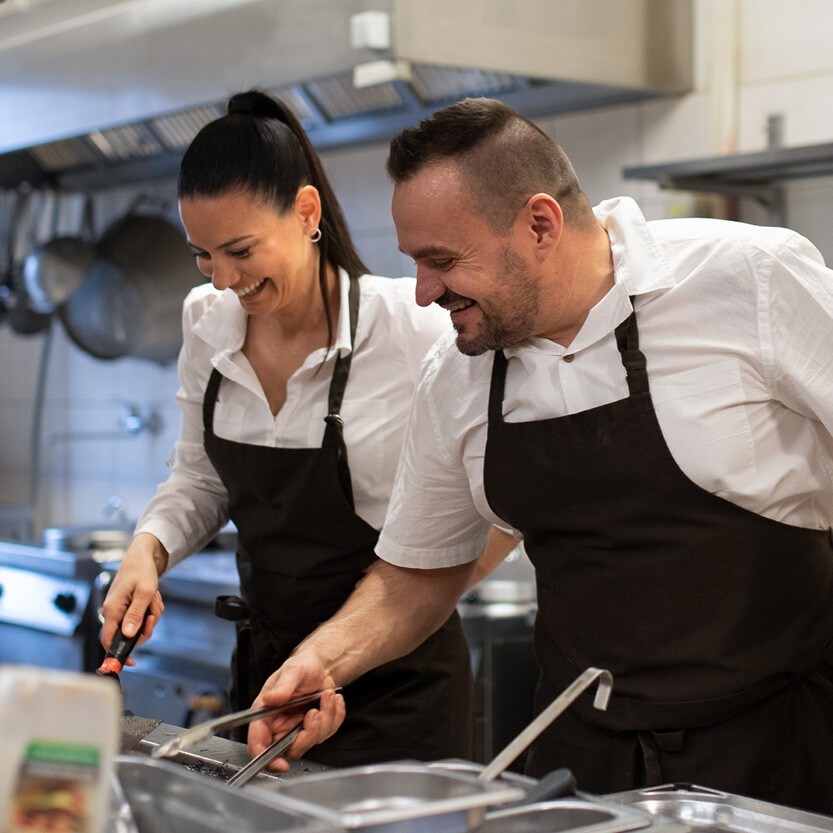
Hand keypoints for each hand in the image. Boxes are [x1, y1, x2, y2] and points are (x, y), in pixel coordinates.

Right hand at [100, 532, 165, 663]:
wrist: (142, 557)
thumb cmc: (142, 571)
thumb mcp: (145, 592)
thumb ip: (136, 614)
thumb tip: (128, 635)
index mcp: (112, 610)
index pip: (108, 640)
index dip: (118, 654)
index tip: (132, 662)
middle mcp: (112, 613)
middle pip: (129, 636)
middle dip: (147, 626)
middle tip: (154, 611)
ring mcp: (120, 612)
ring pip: (140, 626)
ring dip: (152, 614)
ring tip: (153, 597)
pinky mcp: (128, 609)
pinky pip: (143, 618)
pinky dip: (152, 610)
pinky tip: (153, 597)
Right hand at [247, 653, 345, 771]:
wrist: (320, 666)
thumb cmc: (301, 666)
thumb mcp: (292, 671)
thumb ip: (283, 686)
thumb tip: (271, 699)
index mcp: (266, 714)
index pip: (258, 743)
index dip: (265, 758)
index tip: (280, 764)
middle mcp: (280, 725)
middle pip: (290, 748)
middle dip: (308, 733)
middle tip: (314, 712)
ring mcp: (298, 728)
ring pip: (312, 740)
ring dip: (325, 718)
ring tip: (327, 694)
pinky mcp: (315, 728)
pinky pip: (328, 731)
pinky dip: (335, 715)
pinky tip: (333, 699)